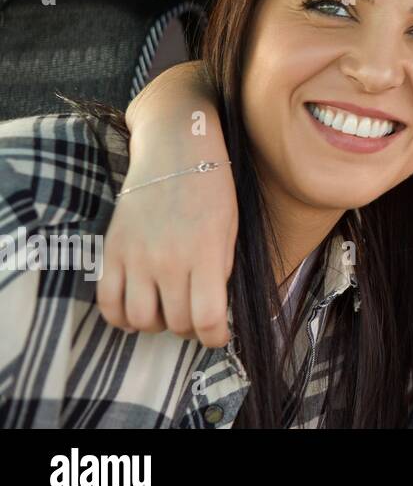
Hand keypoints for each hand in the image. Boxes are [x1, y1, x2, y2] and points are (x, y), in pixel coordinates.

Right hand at [98, 63, 235, 347]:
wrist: (175, 149)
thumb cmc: (212, 188)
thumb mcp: (230, 228)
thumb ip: (220, 270)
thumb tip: (213, 310)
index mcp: (206, 253)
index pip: (207, 318)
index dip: (216, 337)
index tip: (220, 334)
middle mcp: (168, 259)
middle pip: (175, 322)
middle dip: (190, 327)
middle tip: (196, 314)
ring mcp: (136, 256)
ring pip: (141, 319)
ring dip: (156, 323)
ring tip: (168, 309)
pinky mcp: (112, 250)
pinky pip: (108, 303)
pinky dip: (122, 317)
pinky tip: (138, 308)